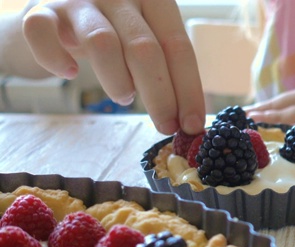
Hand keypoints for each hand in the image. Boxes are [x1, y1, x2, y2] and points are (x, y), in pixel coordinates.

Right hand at [22, 0, 204, 134]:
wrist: (60, 15)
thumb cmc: (115, 34)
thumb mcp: (146, 42)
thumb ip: (167, 69)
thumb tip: (190, 119)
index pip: (178, 45)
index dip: (188, 88)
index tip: (191, 125)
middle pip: (145, 48)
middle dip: (160, 96)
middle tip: (165, 126)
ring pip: (103, 44)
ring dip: (118, 82)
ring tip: (124, 96)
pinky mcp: (42, 9)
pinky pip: (43, 33)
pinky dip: (56, 59)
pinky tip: (69, 73)